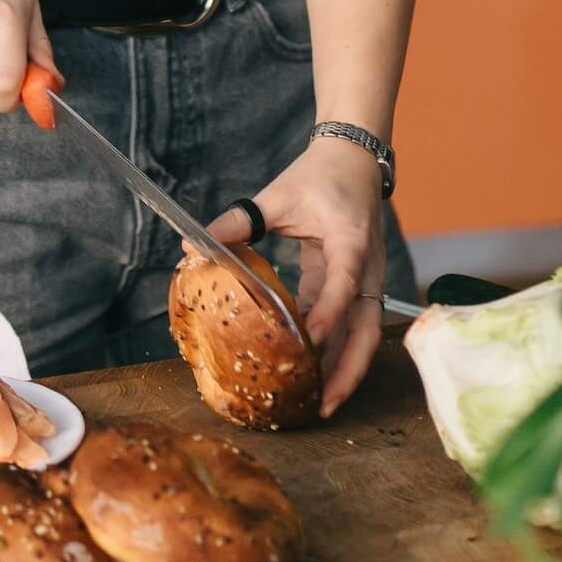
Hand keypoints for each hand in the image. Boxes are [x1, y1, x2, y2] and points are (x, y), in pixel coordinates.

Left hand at [210, 135, 385, 416]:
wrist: (353, 158)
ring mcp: (365, 278)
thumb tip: (194, 246)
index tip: (309, 341)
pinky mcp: (354, 283)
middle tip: (326, 403)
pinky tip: (313, 370)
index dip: (328, 313)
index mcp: (350, 241)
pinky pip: (349, 322)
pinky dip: (334, 349)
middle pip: (367, 327)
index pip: (342, 283)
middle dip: (350, 369)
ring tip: (322, 404)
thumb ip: (239, 221)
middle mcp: (366, 266)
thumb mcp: (278, 194)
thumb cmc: (319, 175)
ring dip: (346, 369)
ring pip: (364, 332)